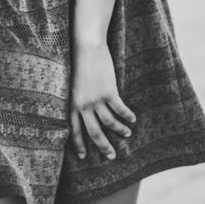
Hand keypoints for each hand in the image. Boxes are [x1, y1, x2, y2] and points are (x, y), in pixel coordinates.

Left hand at [70, 38, 135, 160]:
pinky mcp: (109, 92)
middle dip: (104, 147)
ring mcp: (96, 99)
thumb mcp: (72, 84)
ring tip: (127, 134)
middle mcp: (83, 105)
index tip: (84, 157)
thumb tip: (84, 111)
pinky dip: (127, 116)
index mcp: (72, 104)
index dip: (79, 145)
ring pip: (110, 123)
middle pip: (94, 132)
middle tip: (112, 156)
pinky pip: (120, 110)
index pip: (74, 130)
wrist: (86, 47)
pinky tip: (132, 119)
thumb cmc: (78, 62)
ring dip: (120, 130)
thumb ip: (77, 98)